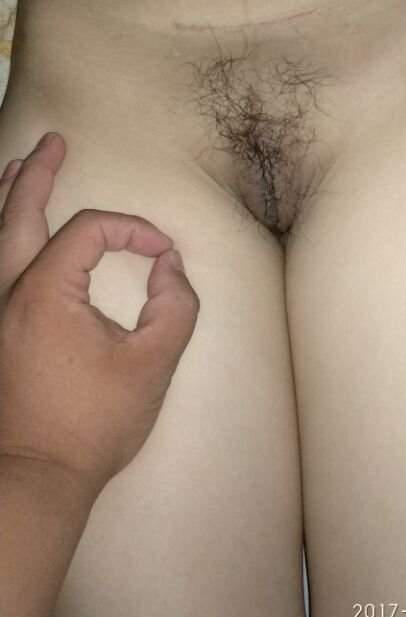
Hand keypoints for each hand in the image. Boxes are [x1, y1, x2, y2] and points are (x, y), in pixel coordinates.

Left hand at [0, 132, 199, 499]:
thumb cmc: (94, 423)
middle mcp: (7, 292)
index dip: (132, 230)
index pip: (89, 230)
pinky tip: (8, 231)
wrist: (37, 475)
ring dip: (8, 197)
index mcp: (45, 292)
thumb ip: (176, 307)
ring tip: (16, 165)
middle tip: (53, 141)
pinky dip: (1, 237)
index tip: (163, 254)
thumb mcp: (153, 364)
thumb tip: (169, 267)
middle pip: (17, 212)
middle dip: (37, 172)